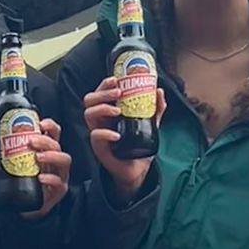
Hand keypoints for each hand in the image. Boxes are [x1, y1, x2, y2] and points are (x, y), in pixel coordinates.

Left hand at [0, 119, 71, 218]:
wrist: (26, 209)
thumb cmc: (23, 184)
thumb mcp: (8, 169)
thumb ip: (0, 161)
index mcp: (46, 152)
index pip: (53, 134)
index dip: (50, 125)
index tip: (40, 123)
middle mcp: (55, 162)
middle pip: (57, 144)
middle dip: (45, 140)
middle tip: (31, 141)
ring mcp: (59, 176)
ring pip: (64, 160)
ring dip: (52, 156)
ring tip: (38, 157)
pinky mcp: (58, 191)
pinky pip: (59, 183)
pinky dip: (51, 179)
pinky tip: (41, 178)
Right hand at [84, 76, 164, 201]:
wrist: (138, 169)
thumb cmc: (139, 145)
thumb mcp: (151, 123)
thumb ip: (156, 108)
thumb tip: (160, 91)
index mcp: (110, 111)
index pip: (100, 92)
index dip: (105, 84)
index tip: (116, 79)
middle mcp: (101, 120)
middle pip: (90, 100)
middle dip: (102, 92)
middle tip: (118, 93)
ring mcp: (98, 133)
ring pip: (88, 114)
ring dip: (102, 108)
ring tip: (118, 111)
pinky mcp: (99, 147)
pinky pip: (95, 135)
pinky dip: (105, 133)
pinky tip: (117, 135)